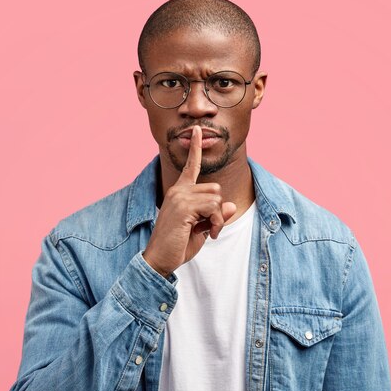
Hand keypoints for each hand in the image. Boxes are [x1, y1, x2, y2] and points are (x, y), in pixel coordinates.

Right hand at [143, 126, 236, 276]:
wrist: (159, 260)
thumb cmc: (177, 245)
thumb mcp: (201, 228)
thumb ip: (214, 215)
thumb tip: (232, 205)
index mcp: (179, 192)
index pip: (190, 166)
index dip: (195, 148)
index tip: (197, 130)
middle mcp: (178, 191)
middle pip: (216, 188)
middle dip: (219, 210)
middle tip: (211, 228)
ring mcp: (179, 197)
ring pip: (217, 198)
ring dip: (218, 218)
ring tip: (208, 232)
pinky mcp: (184, 206)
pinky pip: (214, 207)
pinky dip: (216, 222)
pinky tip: (207, 234)